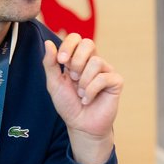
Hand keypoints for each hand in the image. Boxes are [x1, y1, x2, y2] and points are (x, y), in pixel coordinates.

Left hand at [42, 35, 122, 163]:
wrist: (80, 125)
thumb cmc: (68, 105)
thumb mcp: (54, 83)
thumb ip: (50, 64)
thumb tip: (48, 43)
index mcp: (78, 59)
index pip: (76, 38)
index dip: (68, 45)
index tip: (61, 61)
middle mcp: (93, 62)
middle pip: (88, 43)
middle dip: (77, 61)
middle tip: (72, 77)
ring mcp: (106, 71)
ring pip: (96, 62)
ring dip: (83, 81)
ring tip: (81, 93)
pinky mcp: (115, 82)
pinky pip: (103, 78)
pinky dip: (91, 91)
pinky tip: (88, 100)